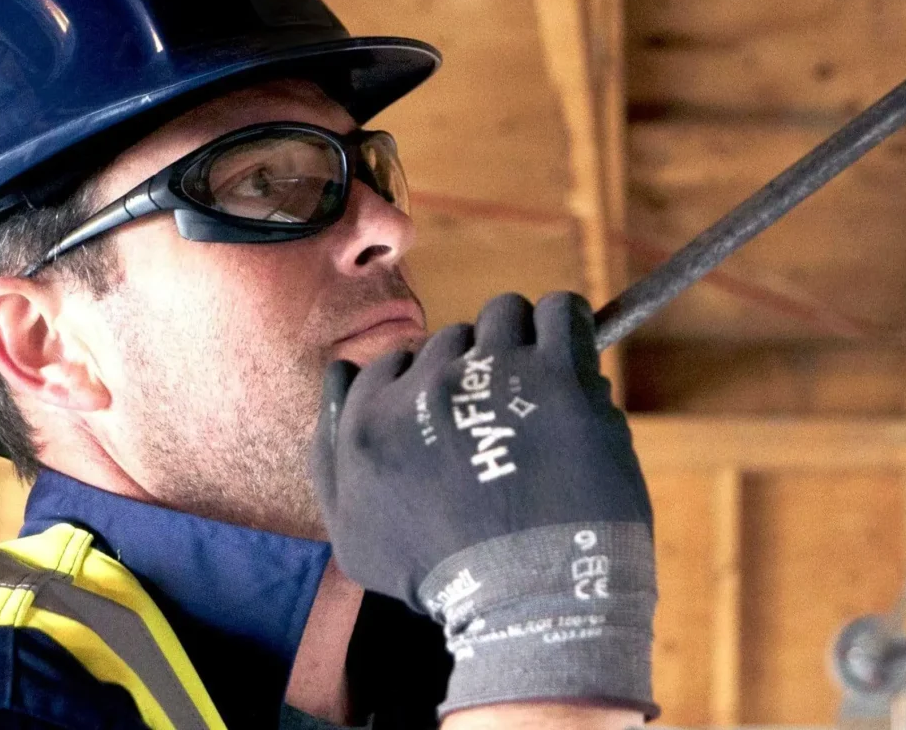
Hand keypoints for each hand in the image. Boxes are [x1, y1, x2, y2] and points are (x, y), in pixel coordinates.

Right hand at [312, 292, 655, 717]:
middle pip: (452, 340)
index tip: (457, 419)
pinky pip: (563, 311)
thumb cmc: (444, 578)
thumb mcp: (355, 538)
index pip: (392, 362)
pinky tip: (575, 356)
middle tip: (506, 418)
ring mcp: (494, 372)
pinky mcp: (558, 372)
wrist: (528, 595)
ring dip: (522, 342)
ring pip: (504, 314)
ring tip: (542, 388)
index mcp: (369, 421)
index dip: (427, 387)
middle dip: (476, 370)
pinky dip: (570, 324)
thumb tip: (340, 377)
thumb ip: (329, 456)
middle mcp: (426, 385)